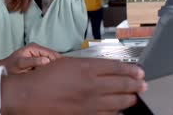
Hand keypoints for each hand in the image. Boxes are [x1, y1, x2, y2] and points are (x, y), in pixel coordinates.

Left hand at [0, 43, 61, 73]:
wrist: (3, 69)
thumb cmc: (10, 67)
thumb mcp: (21, 64)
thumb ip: (33, 62)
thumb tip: (47, 60)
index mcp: (33, 47)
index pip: (50, 53)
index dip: (58, 60)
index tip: (65, 68)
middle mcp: (36, 48)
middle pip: (52, 55)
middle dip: (58, 63)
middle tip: (66, 72)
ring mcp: (37, 53)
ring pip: (51, 59)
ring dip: (54, 65)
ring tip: (61, 73)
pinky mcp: (37, 58)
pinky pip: (47, 62)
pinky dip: (51, 67)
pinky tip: (54, 73)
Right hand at [0, 57, 147, 114]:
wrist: (28, 95)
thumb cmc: (42, 77)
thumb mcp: (64, 63)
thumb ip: (85, 66)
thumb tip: (101, 69)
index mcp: (86, 67)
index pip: (117, 67)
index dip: (131, 70)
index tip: (139, 72)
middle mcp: (92, 84)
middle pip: (123, 84)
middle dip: (136, 84)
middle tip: (143, 84)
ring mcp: (91, 102)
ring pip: (119, 101)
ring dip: (130, 98)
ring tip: (134, 97)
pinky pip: (108, 114)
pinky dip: (116, 111)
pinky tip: (119, 109)